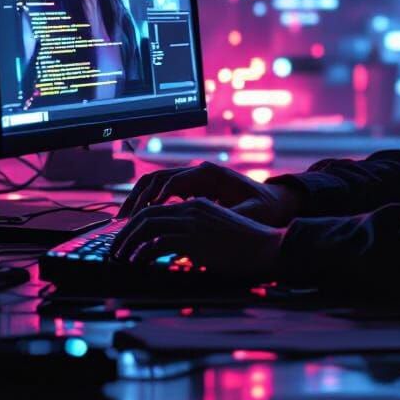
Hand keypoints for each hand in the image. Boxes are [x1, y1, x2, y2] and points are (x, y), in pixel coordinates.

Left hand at [109, 198, 284, 279]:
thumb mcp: (216, 233)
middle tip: (116, 248)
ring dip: (129, 242)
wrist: (266, 248)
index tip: (127, 237)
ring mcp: (192, 223)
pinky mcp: (193, 240)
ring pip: (147, 226)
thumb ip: (195, 235)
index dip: (137, 222)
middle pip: (146, 214)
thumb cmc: (245, 246)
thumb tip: (173, 250)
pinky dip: (142, 253)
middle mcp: (192, 208)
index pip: (157, 207)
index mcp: (197, 204)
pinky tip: (137, 262)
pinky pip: (157, 243)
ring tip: (121, 256)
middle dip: (126, 231)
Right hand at [116, 162, 304, 225]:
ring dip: (139, 199)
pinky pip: (164, 190)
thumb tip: (205, 228)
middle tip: (123, 220)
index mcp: (211, 174)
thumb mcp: (248, 214)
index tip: (141, 217)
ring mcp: (195, 178)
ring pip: (157, 182)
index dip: (155, 198)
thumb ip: (226, 218)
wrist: (276, 201)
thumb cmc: (264, 208)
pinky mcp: (193, 187)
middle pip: (158, 177)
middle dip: (138, 197)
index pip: (174, 180)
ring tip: (125, 220)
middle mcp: (200, 171)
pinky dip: (149, 202)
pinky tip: (139, 221)